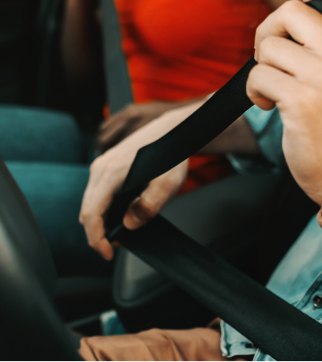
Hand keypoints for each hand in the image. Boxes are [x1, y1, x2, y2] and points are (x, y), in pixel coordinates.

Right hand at [80, 105, 196, 259]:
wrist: (171, 131)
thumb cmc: (170, 154)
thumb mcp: (168, 183)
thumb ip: (148, 206)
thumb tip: (128, 224)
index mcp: (111, 173)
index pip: (91, 214)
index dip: (96, 240)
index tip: (108, 254)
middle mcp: (100, 168)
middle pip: (86, 211)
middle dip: (98, 233)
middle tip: (117, 246)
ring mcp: (101, 165)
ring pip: (90, 202)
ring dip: (100, 221)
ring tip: (119, 233)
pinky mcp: (105, 165)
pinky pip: (97, 193)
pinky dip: (103, 209)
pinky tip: (119, 215)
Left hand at [247, 0, 321, 210]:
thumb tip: (293, 11)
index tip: (308, 3)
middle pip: (292, 9)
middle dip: (269, 30)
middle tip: (272, 55)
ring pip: (269, 46)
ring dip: (261, 69)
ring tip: (275, 89)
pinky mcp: (302, 101)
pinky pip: (258, 75)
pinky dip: (254, 90)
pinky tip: (270, 105)